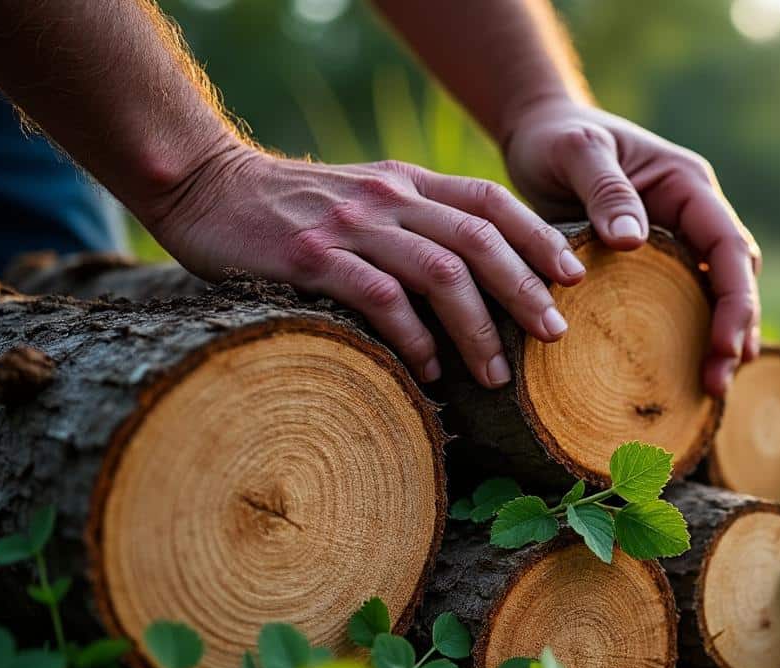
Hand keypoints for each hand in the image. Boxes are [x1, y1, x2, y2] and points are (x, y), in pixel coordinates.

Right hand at [139, 143, 586, 387]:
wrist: (205, 186)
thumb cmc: (293, 208)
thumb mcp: (365, 198)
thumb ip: (416, 222)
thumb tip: (479, 280)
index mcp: (408, 182)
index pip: (491, 201)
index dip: (538, 237)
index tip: (574, 276)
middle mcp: (389, 198)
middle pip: (479, 239)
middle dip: (525, 289)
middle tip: (556, 334)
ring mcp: (351, 227)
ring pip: (440, 271)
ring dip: (477, 327)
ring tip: (498, 373)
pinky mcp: (310, 259)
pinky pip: (380, 299)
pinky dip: (412, 338)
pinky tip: (429, 371)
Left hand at [501, 100, 760, 396]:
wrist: (538, 134)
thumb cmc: (556, 137)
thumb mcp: (576, 152)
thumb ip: (604, 190)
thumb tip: (631, 241)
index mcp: (688, 186)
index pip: (729, 246)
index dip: (734, 298)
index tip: (723, 344)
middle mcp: (693, 215)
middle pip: (735, 278)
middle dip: (735, 330)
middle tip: (717, 383)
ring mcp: (677, 240)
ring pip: (716, 294)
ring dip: (720, 339)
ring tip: (712, 388)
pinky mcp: (653, 262)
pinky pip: (683, 300)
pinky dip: (690, 335)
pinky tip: (684, 372)